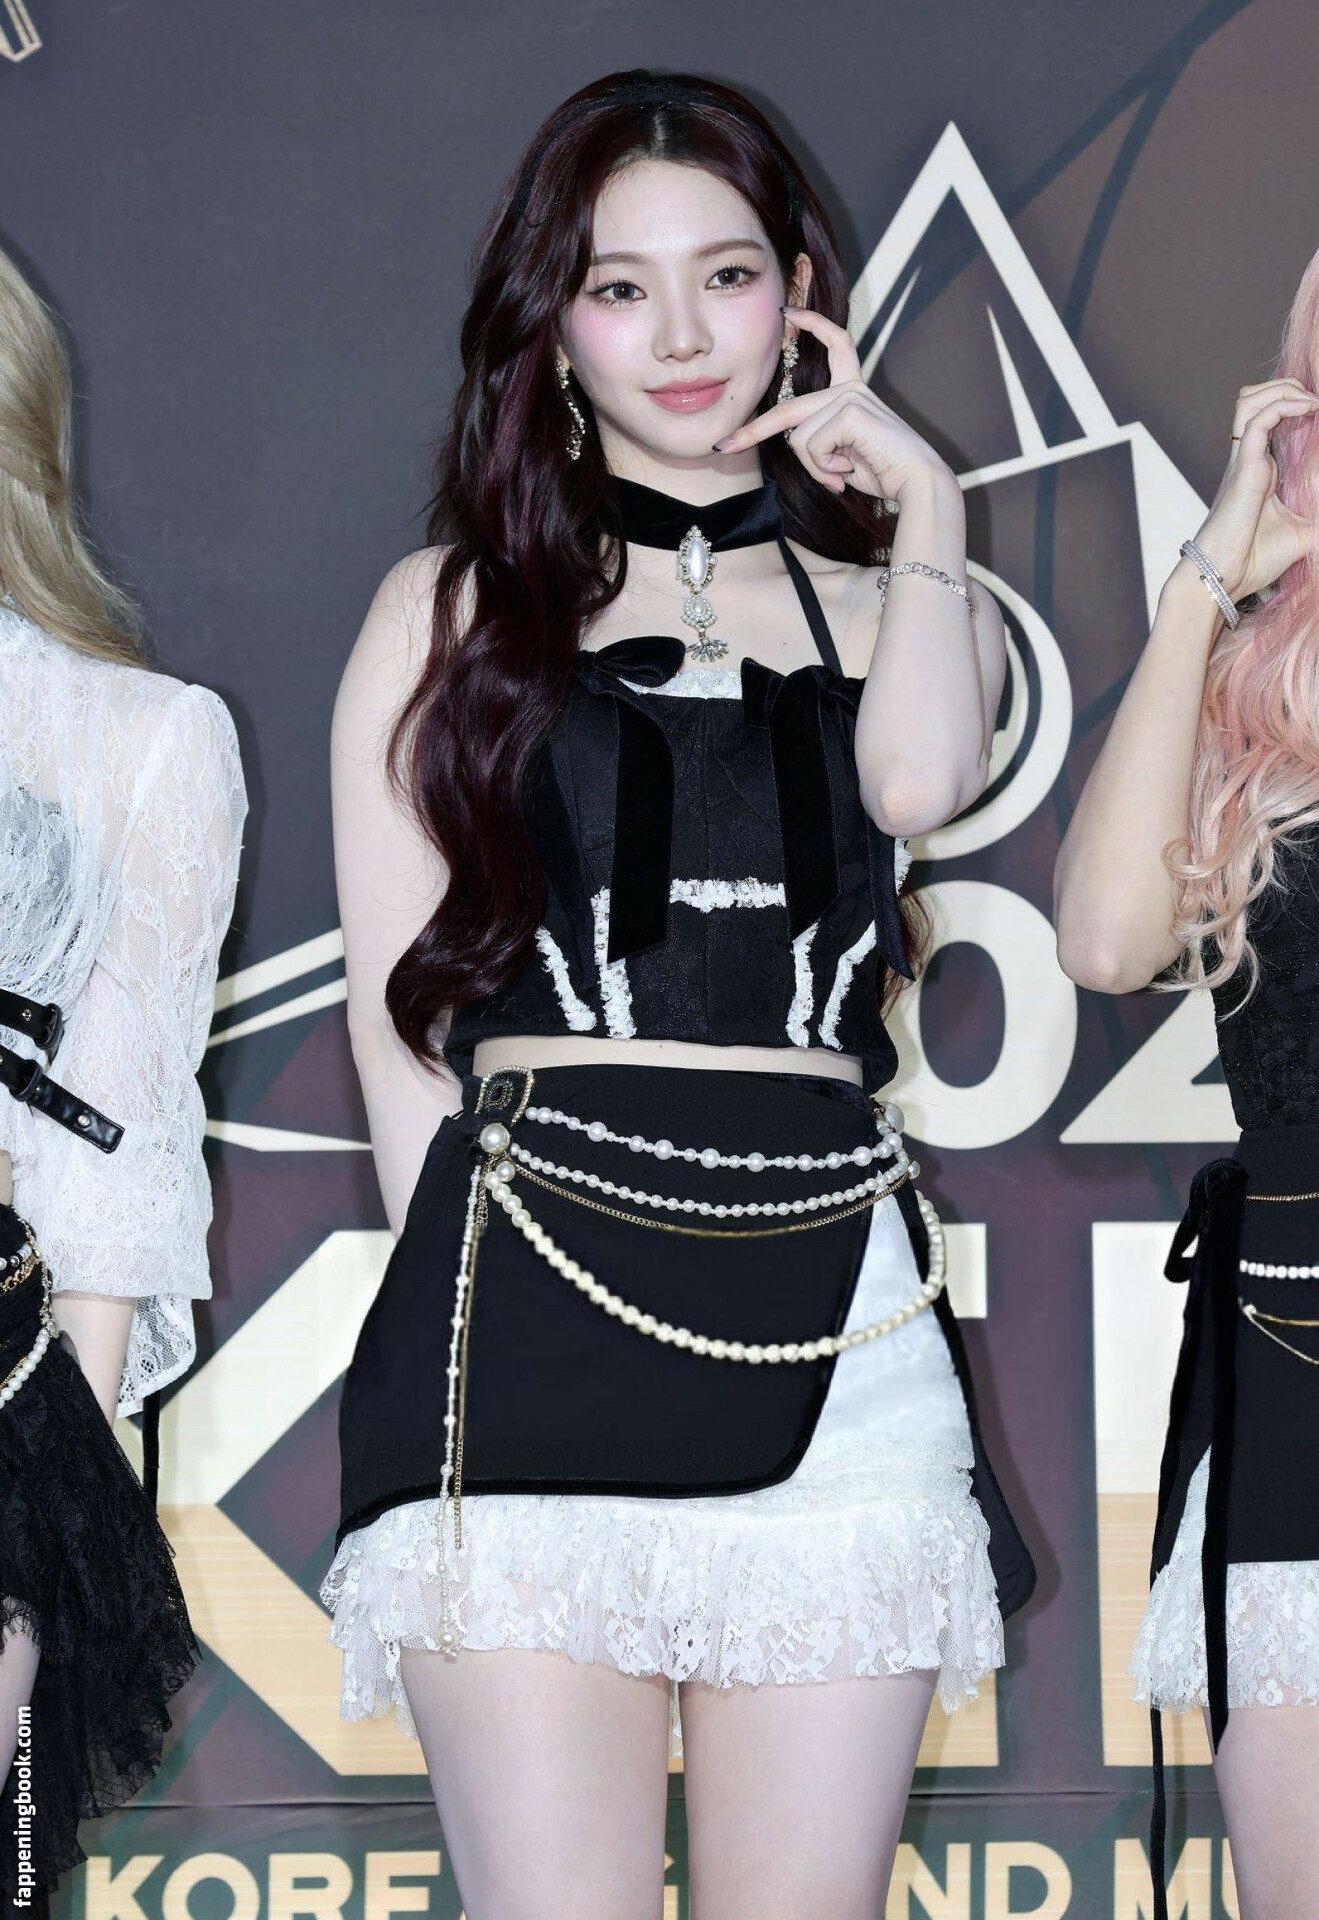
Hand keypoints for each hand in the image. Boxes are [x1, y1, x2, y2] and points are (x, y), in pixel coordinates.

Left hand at [713, 307, 955, 503]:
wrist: (918, 483)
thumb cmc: (885, 472)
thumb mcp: (843, 455)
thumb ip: (819, 442)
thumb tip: (795, 442)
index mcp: (853, 392)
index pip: (835, 345)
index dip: (813, 323)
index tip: (786, 313)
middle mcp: (850, 388)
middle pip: (787, 411)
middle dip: (752, 432)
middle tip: (723, 448)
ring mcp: (850, 395)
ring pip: (798, 438)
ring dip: (815, 468)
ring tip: (842, 476)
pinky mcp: (849, 410)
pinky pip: (811, 446)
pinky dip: (824, 468)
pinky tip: (849, 471)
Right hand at [1192, 378, 1317, 600]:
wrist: (1224, 579)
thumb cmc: (1253, 561)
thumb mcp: (1303, 535)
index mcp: (1261, 470)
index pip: (1270, 419)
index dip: (1294, 404)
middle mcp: (1250, 460)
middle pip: (1254, 399)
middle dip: (1286, 387)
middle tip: (1314, 402)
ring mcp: (1244, 461)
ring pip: (1250, 400)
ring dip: (1282, 389)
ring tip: (1310, 400)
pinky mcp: (1244, 468)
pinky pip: (1258, 420)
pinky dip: (1284, 405)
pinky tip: (1308, 409)